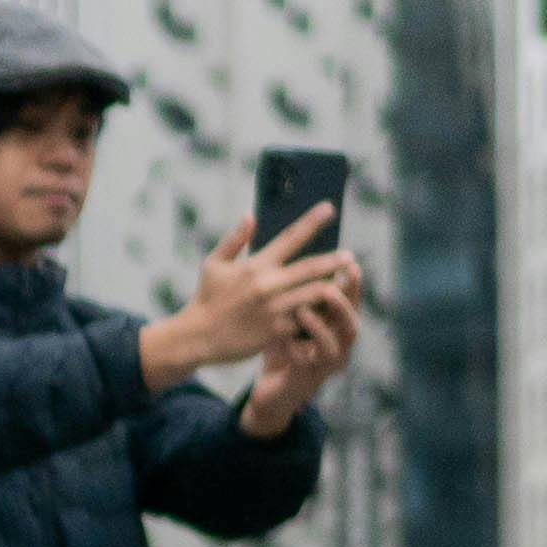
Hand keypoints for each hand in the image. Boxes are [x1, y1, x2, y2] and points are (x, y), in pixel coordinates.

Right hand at [140, 207, 356, 388]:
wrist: (197, 338)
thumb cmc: (206, 299)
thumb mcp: (214, 264)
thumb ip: (235, 240)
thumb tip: (251, 215)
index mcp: (255, 265)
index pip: (290, 237)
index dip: (312, 221)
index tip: (330, 208)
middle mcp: (267, 285)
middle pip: (311, 267)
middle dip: (334, 260)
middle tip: (349, 256)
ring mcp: (274, 309)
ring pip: (314, 294)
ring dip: (332, 287)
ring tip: (344, 284)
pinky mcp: (276, 331)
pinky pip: (305, 319)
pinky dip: (318, 314)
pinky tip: (329, 310)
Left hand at [241, 264, 362, 436]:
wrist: (269, 392)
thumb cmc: (281, 350)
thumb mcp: (289, 319)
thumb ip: (299, 296)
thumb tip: (296, 261)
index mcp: (336, 330)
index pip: (351, 305)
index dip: (353, 286)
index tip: (350, 263)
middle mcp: (338, 348)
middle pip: (352, 324)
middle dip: (346, 303)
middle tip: (334, 284)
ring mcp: (325, 367)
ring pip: (335, 346)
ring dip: (320, 327)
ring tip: (304, 310)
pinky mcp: (307, 381)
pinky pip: (307, 365)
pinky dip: (296, 350)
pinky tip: (284, 340)